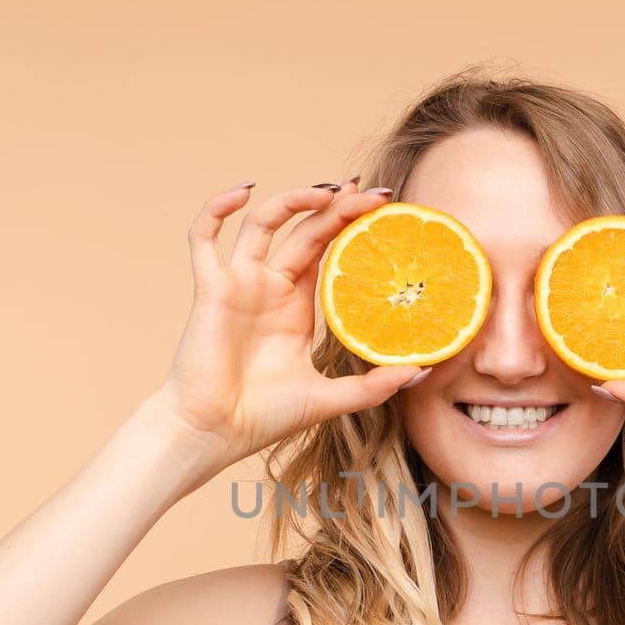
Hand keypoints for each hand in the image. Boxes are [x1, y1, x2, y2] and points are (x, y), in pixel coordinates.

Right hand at [159, 178, 424, 464]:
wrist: (214, 433)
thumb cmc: (265, 419)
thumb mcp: (329, 399)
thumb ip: (372, 386)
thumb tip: (420, 371)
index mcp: (297, 308)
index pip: (329, 253)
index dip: (352, 228)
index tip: (386, 210)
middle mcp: (270, 288)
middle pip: (306, 232)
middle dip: (339, 208)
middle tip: (373, 194)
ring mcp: (240, 284)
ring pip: (264, 223)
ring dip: (294, 200)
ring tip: (329, 193)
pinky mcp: (211, 288)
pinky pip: (204, 238)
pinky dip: (216, 209)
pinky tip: (243, 192)